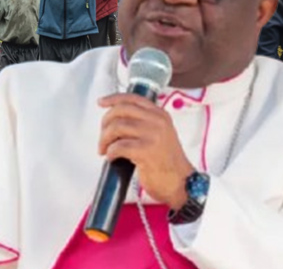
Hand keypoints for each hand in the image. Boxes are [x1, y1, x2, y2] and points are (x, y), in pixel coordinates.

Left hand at [99, 94, 194, 209]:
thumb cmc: (167, 162)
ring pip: (116, 127)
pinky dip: (110, 152)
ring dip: (105, 139)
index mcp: (160, 115)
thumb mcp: (160, 134)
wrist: (181, 183)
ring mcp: (152, 135)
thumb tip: (115, 119)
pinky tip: (112, 158)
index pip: (133, 98)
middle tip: (103, 136)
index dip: (113, 99)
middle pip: (121, 111)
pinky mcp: (146, 151)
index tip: (102, 102)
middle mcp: (157, 121)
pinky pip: (118, 146)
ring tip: (105, 149)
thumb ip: (143, 122)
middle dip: (106, 123)